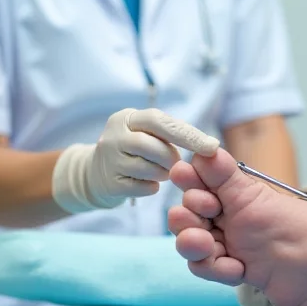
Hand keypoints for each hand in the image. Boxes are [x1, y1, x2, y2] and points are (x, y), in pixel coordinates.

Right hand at [52, 108, 219, 212]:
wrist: (93, 174)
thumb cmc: (133, 150)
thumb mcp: (145, 132)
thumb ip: (170, 133)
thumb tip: (210, 146)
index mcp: (127, 117)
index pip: (160, 121)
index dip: (187, 134)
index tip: (213, 147)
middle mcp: (114, 135)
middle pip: (155, 147)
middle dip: (172, 157)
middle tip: (174, 162)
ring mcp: (108, 160)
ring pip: (150, 169)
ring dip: (162, 173)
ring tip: (158, 170)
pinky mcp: (109, 183)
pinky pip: (143, 187)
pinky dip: (152, 187)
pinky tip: (147, 182)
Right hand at [170, 156, 306, 305]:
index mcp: (274, 194)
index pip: (224, 177)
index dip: (200, 173)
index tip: (185, 171)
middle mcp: (259, 222)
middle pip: (204, 211)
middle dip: (188, 209)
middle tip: (194, 213)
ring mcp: (256, 253)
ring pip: (205, 242)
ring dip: (192, 238)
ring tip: (202, 241)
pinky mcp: (259, 283)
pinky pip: (218, 272)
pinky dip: (210, 268)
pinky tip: (226, 268)